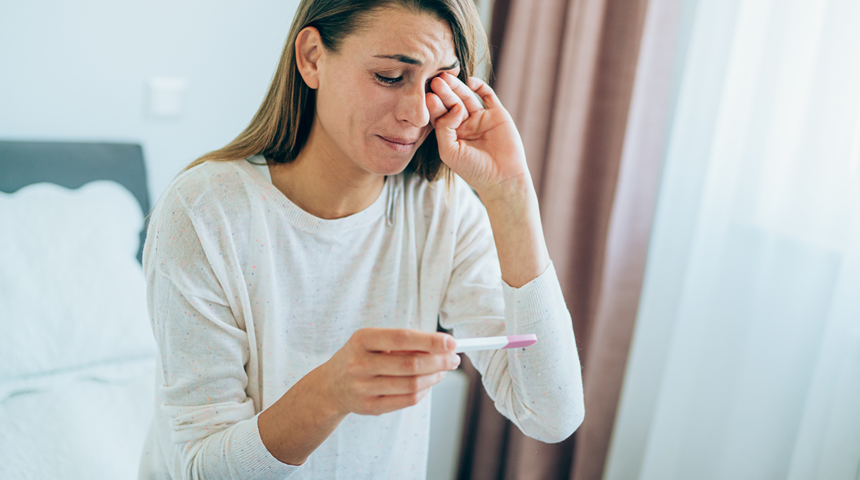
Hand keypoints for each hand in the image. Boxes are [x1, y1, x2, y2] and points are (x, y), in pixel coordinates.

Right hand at [320, 328, 460, 415]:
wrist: (330, 387)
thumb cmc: (359, 357)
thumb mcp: (372, 341)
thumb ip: (403, 343)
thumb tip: (441, 346)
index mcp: (362, 340)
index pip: (402, 338)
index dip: (430, 341)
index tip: (451, 342)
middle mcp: (360, 364)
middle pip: (411, 364)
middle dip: (439, 361)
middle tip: (454, 358)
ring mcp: (363, 388)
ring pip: (412, 384)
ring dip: (434, 377)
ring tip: (443, 370)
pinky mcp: (370, 407)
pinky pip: (407, 400)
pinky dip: (424, 391)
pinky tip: (428, 383)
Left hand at [426, 73, 529, 200]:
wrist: (502, 178)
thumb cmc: (473, 170)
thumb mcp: (450, 151)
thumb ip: (444, 128)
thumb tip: (454, 107)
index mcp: (452, 134)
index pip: (439, 115)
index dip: (434, 106)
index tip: (427, 96)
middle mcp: (465, 124)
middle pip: (451, 103)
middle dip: (443, 93)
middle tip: (435, 81)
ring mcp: (481, 118)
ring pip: (467, 97)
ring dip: (457, 87)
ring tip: (446, 78)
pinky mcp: (497, 114)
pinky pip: (488, 96)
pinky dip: (480, 86)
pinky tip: (470, 81)